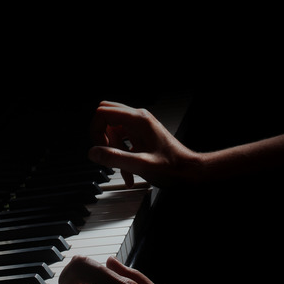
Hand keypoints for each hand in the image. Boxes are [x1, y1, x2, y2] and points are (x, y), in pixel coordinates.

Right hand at [88, 101, 202, 187]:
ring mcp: (140, 126)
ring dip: (114, 151)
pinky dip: (122, 154)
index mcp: (138, 120)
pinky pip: (123, 140)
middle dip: (102, 137)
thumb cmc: (172, 168)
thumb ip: (115, 158)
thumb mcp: (141, 165)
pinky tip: (129, 172)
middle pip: (106, 117)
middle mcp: (138, 118)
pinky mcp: (142, 135)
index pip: (103, 112)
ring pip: (114, 131)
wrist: (190, 171)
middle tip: (106, 154)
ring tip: (124, 170)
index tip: (99, 148)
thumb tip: (93, 153)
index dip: (95, 130)